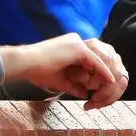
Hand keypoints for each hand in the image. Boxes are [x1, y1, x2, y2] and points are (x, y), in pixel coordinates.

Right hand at [0, 34, 125, 108]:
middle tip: (110, 89)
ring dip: (105, 74)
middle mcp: (76, 41)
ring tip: (109, 88)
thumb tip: (85, 94)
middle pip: (100, 57)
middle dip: (106, 73)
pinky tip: (109, 81)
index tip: (102, 87)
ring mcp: (77, 43)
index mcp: (71, 46)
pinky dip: (103, 72)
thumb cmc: (36, 71)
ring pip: (101, 59)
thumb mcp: (60, 80)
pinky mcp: (78, 48)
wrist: (25, 63)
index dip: (98, 74)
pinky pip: (96, 61)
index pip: (92, 59)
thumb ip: (74, 86)